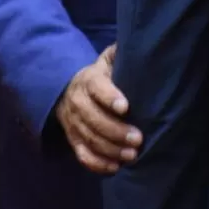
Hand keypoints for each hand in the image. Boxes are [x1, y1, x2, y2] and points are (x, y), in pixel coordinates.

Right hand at [54, 44, 142, 173]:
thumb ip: (120, 53)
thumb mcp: (108, 60)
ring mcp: (73, 123)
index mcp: (89, 80)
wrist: (68, 90)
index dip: (110, 97)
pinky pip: (82, 155)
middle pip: (93, 119)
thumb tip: (140, 41)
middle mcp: (77, 102)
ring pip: (89, 139)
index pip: (97, 88)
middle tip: (138, 139)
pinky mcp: (73, 139)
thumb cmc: (100, 75)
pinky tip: (115, 167)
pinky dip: (97, 164)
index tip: (126, 107)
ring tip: (132, 155)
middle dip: (116, 131)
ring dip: (111, 149)